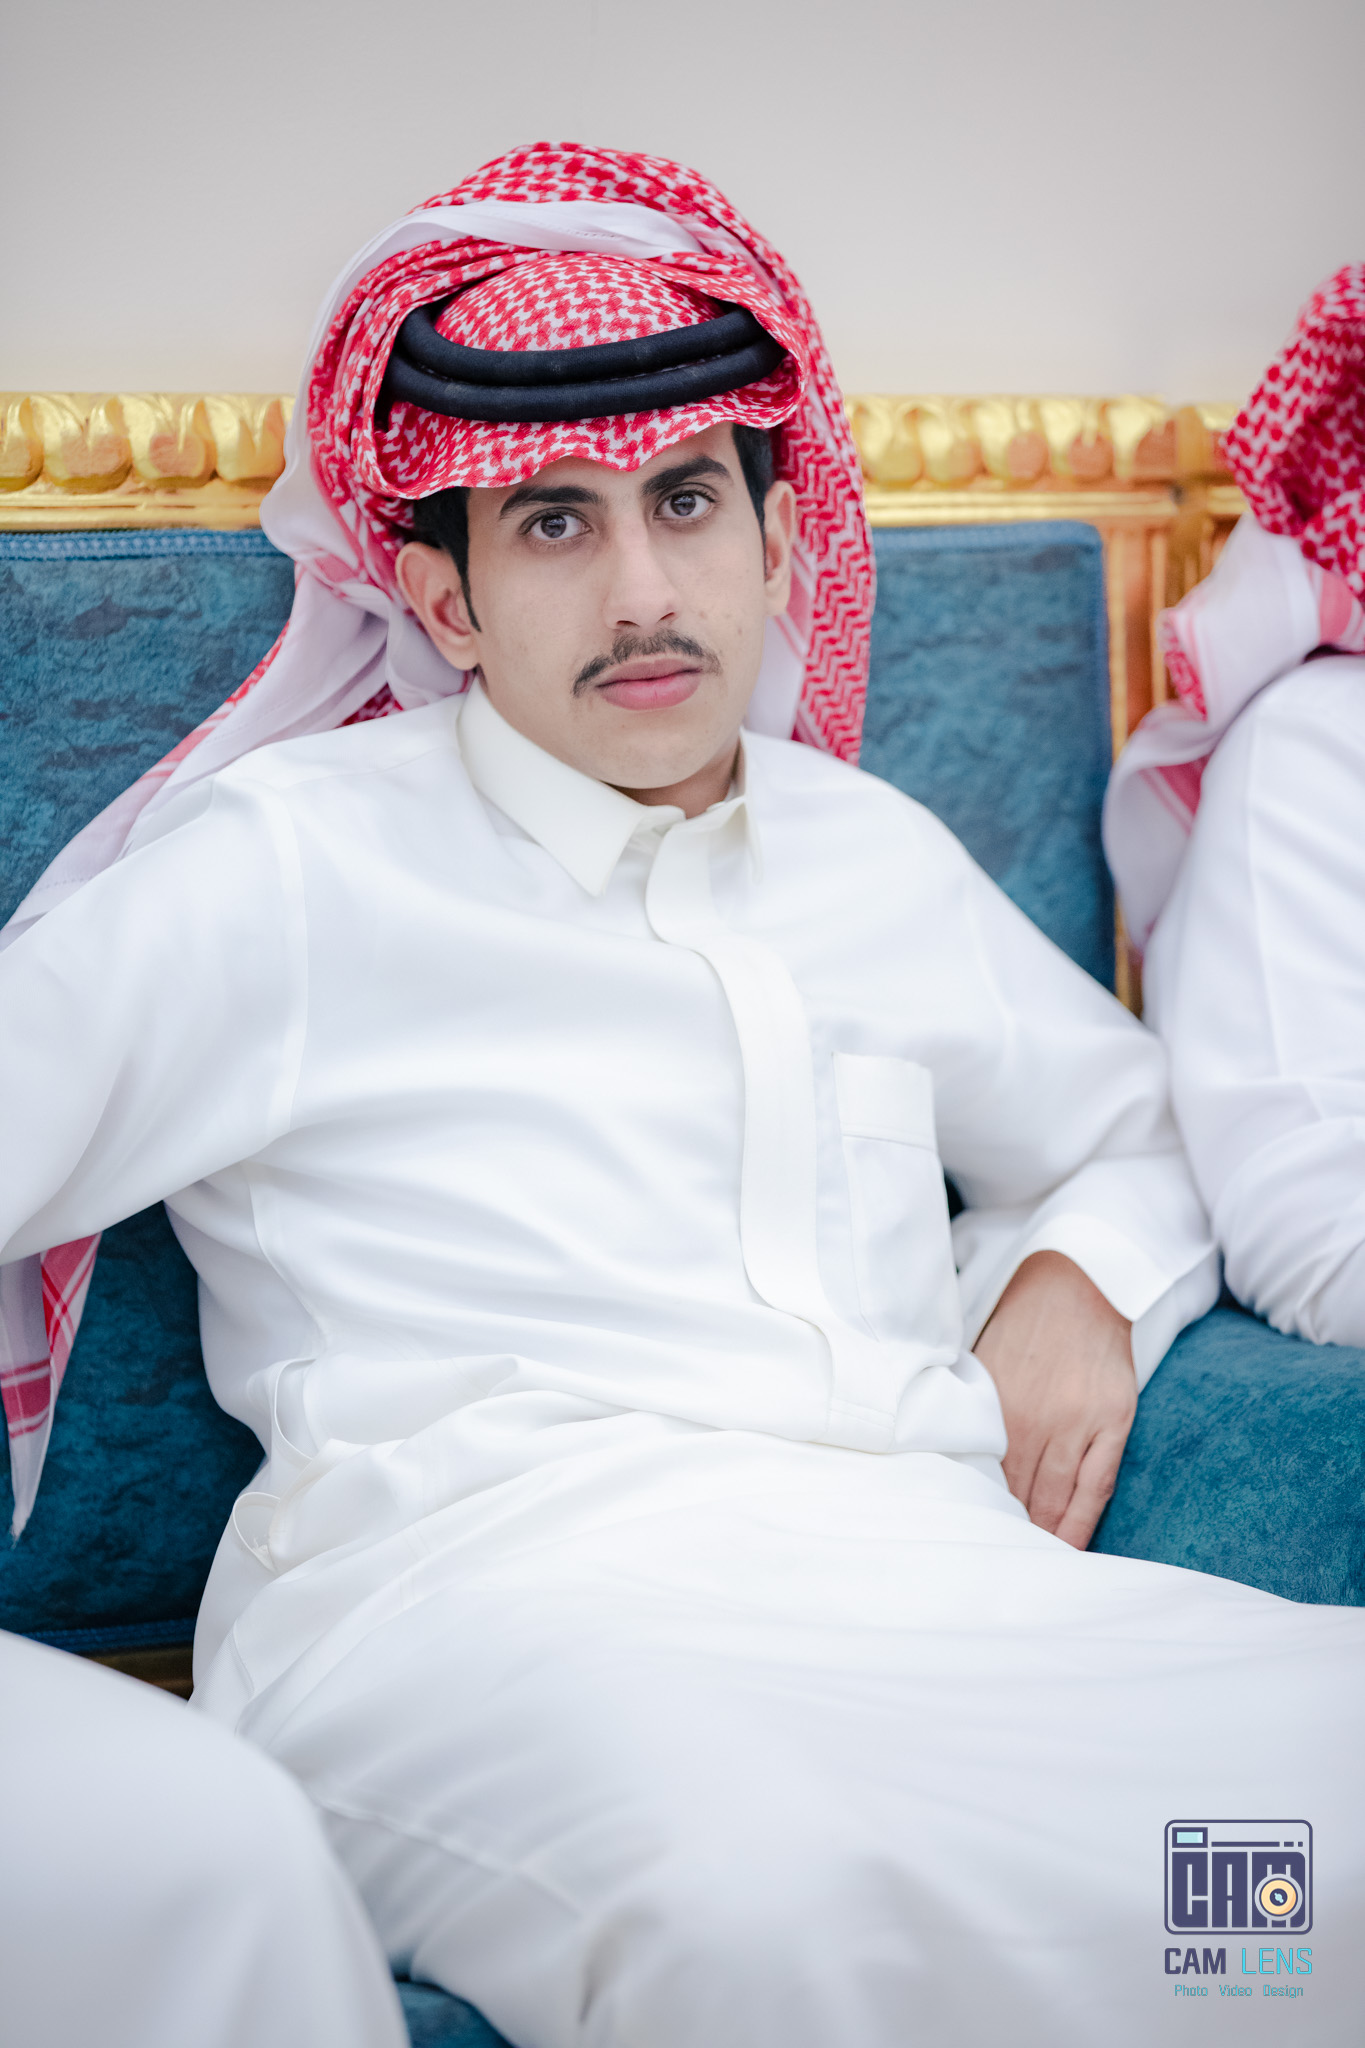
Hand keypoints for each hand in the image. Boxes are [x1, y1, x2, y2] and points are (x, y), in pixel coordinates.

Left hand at [973, 1250, 1135, 1549]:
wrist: (1079, 1282)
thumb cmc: (1024, 1324)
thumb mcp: (982, 1361)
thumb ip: (972, 1410)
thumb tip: (950, 1459)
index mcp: (995, 1405)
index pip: (982, 1477)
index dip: (975, 1513)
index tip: (966, 1542)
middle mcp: (1034, 1418)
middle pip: (1017, 1494)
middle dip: (1006, 1533)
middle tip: (995, 1566)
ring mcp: (1077, 1423)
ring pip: (1055, 1497)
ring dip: (1042, 1536)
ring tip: (1032, 1567)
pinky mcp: (1113, 1422)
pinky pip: (1096, 1486)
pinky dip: (1081, 1521)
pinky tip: (1070, 1547)